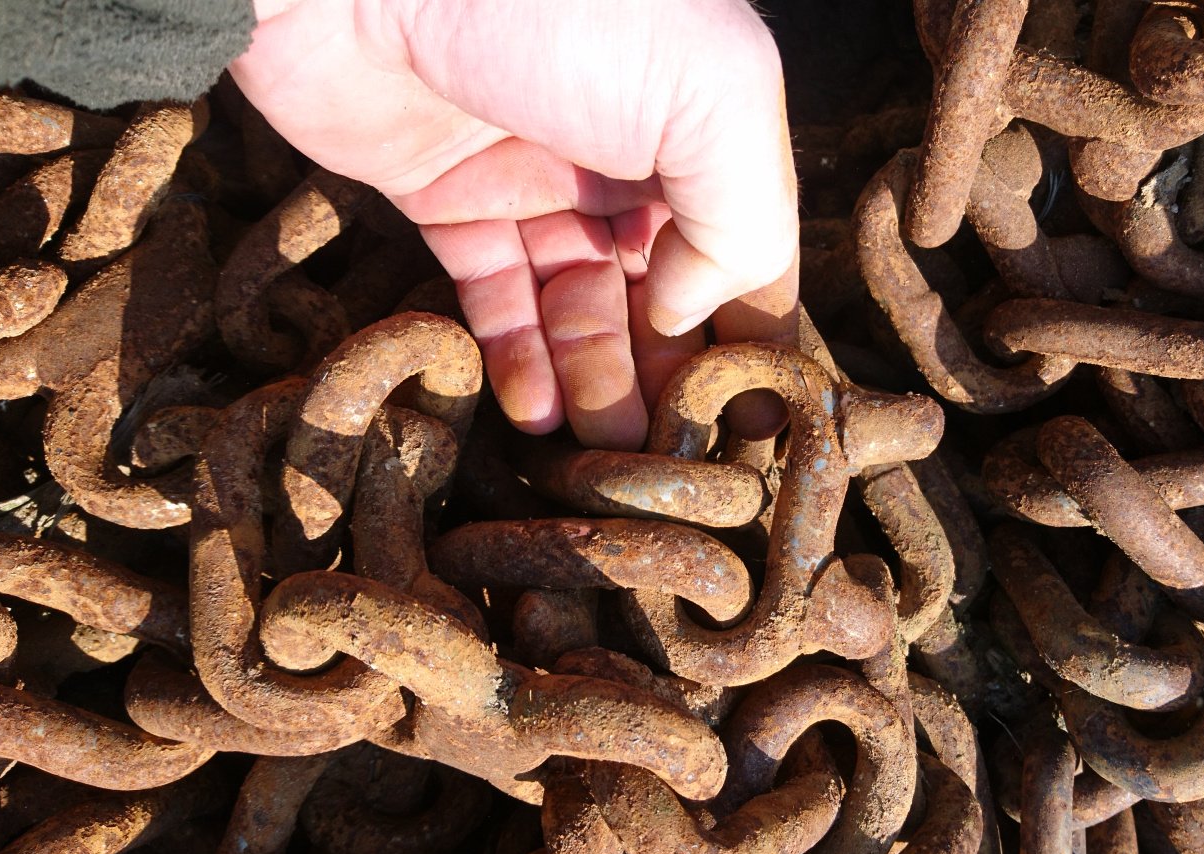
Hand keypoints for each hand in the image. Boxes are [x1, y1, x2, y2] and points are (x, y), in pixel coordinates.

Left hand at [231, 0, 799, 448]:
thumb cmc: (560, 10)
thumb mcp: (708, 94)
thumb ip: (741, 216)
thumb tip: (690, 313)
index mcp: (705, 116)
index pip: (750, 246)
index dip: (754, 335)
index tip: (756, 423)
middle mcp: (627, 150)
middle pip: (663, 290)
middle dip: (669, 374)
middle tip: (668, 458)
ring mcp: (536, 177)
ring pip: (582, 303)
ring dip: (598, 380)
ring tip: (603, 450)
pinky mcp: (447, 199)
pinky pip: (496, 295)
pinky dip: (518, 355)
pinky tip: (535, 411)